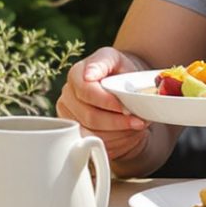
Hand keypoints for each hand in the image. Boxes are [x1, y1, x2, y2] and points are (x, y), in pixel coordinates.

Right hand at [58, 46, 151, 165]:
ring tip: (135, 127)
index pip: (86, 92)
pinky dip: (115, 143)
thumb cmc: (118, 73)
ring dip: (118, 134)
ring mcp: (70, 118)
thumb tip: (89, 75)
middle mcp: (67, 98)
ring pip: (92, 134)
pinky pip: (94, 146)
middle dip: (117, 122)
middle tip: (138, 122)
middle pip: (89, 117)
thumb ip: (103, 63)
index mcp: (75, 76)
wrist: (121, 89)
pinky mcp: (76, 135)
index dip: (107, 102)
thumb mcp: (115, 60)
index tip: (126, 108)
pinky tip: (126, 134)